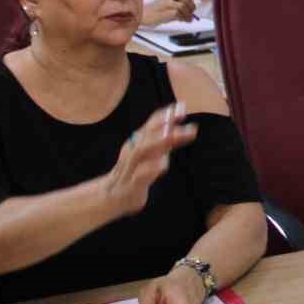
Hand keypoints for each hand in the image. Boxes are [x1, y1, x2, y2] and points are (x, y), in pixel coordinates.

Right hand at [102, 103, 198, 217]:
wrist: (113, 196)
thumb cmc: (137, 171)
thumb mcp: (153, 154)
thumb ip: (168, 142)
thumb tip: (190, 129)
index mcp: (137, 142)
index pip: (151, 124)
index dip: (166, 115)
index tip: (182, 106)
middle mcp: (133, 151)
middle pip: (147, 134)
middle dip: (164, 124)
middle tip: (182, 117)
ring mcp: (130, 167)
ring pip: (141, 151)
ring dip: (157, 141)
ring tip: (172, 135)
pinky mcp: (131, 184)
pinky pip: (139, 175)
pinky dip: (151, 168)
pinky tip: (164, 164)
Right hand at [145, 0, 196, 24]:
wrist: (143, 15)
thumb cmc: (157, 11)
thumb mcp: (169, 6)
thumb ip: (180, 7)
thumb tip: (192, 14)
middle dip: (192, 6)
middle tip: (191, 14)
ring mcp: (166, 4)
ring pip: (183, 6)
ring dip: (188, 14)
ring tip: (186, 19)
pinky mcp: (164, 12)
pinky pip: (178, 14)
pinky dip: (183, 18)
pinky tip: (182, 20)